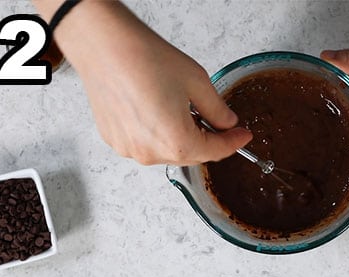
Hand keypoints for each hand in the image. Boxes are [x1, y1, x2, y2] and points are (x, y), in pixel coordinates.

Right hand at [39, 1, 250, 164]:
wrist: (106, 50)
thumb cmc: (145, 61)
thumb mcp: (196, 81)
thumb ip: (217, 109)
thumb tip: (226, 122)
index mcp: (176, 142)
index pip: (214, 152)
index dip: (232, 143)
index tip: (242, 136)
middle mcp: (151, 154)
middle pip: (189, 155)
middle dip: (205, 141)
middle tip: (216, 121)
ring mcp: (130, 150)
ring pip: (165, 151)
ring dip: (178, 137)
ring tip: (178, 108)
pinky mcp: (115, 141)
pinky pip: (144, 144)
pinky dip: (155, 133)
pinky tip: (155, 109)